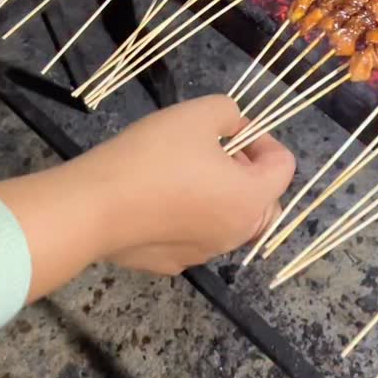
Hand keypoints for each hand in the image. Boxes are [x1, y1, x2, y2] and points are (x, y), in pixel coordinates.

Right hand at [0, 95, 294, 298]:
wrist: (93, 207)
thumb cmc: (152, 156)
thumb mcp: (197, 113)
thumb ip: (229, 113)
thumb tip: (234, 128)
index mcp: (252, 198)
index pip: (284, 166)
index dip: (262, 139)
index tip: (229, 131)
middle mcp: (237, 233)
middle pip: (265, 200)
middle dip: (248, 172)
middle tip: (213, 150)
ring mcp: (205, 254)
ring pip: (230, 220)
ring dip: (219, 194)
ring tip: (183, 171)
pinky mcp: (173, 264)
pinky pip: (196, 235)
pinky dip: (189, 217)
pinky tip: (157, 200)